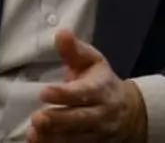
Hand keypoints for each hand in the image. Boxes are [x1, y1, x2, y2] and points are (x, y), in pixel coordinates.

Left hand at [27, 30, 146, 142]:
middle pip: (80, 119)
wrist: (130, 112)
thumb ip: (74, 50)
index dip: (64, 94)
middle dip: (58, 119)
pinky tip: (38, 142)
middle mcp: (101, 113)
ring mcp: (98, 132)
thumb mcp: (93, 62)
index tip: (44, 92)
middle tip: (37, 118)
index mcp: (101, 88)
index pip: (83, 93)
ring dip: (54, 137)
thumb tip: (61, 33)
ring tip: (34, 132)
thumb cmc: (102, 82)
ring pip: (76, 138)